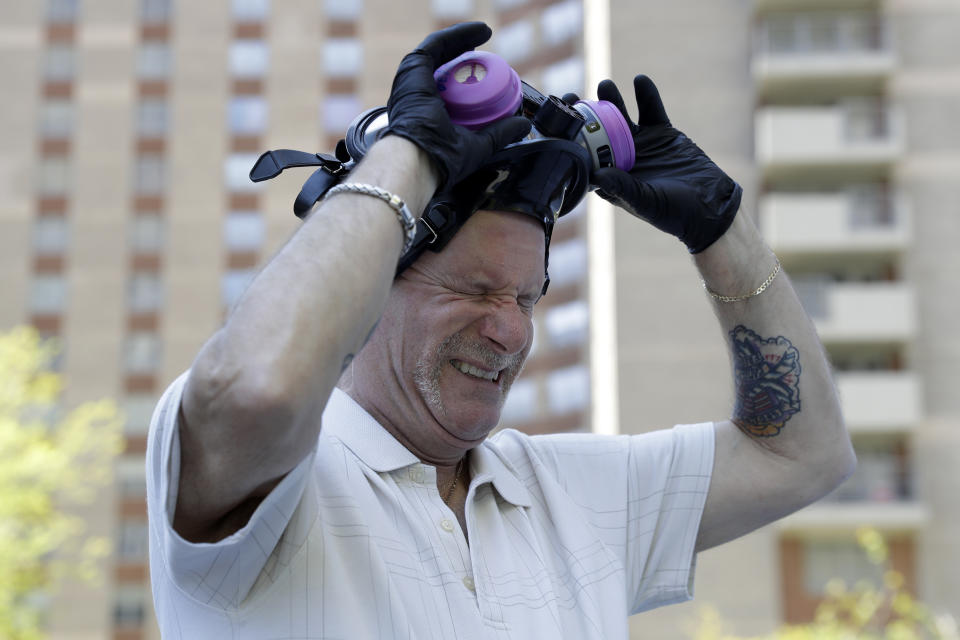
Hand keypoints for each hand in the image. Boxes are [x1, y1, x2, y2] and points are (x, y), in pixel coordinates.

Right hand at [382, 22, 531, 191]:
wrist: (423, 159)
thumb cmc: (443, 160)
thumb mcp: (479, 144)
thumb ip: (500, 133)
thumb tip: (523, 125)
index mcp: (426, 112)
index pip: (446, 85)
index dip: (463, 73)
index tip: (482, 67)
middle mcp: (416, 94)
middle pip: (442, 65)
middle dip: (462, 51)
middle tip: (483, 44)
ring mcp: (413, 80)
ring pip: (440, 50)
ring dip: (461, 38)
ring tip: (483, 32)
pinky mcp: (414, 68)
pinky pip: (438, 43)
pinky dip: (457, 34)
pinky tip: (476, 32)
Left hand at [565, 75, 741, 252]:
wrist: (711, 206)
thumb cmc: (674, 213)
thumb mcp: (646, 201)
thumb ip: (623, 187)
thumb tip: (596, 174)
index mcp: (611, 179)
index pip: (584, 157)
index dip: (569, 140)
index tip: (558, 123)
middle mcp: (621, 159)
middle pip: (597, 132)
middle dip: (584, 114)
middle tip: (571, 97)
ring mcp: (641, 145)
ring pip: (622, 118)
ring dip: (613, 101)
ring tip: (605, 84)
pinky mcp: (662, 133)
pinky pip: (651, 110)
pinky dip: (647, 95)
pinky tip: (640, 80)